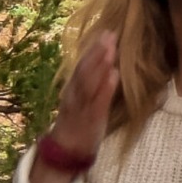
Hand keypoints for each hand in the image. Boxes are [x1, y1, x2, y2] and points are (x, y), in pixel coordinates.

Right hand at [48, 30, 119, 154]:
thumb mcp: (82, 98)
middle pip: (84, 69)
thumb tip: (106, 62)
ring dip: (100, 65)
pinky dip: (105, 87)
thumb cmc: (79, 122)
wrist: (67, 151)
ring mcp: (81, 106)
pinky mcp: (91, 119)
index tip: (106, 31)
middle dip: (97, 51)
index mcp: (73, 87)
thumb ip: (91, 81)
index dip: (93, 47)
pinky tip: (114, 75)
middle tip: (110, 34)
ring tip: (111, 50)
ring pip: (89, 82)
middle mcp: (74, 94)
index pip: (82, 64)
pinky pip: (98, 102)